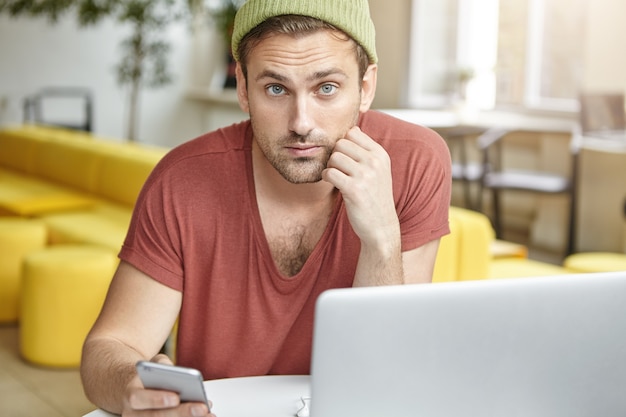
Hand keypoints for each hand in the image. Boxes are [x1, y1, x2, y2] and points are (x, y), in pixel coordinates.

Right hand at [122, 354, 213, 416]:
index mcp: (131, 394)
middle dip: (180, 413)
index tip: (176, 398)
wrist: (133, 391)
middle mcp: (133, 414)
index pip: (138, 399)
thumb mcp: (152, 364)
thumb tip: (174, 370)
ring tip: (208, 414)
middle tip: (201, 408)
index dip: (156, 399)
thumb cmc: (147, 378)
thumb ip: (161, 363)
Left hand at [322, 126, 399, 247]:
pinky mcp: (354, 189)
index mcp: (380, 154)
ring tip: (337, 177)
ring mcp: (365, 175)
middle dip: (335, 155)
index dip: (344, 144)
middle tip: (338, 169)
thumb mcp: (378, 170)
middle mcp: (375, 162)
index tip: (345, 158)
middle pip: (341, 143)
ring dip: (330, 167)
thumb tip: (351, 129)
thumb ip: (366, 151)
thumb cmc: (374, 197)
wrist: (381, 227)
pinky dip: (326, 177)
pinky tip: (333, 184)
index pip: (353, 133)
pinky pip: (329, 173)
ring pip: (334, 157)